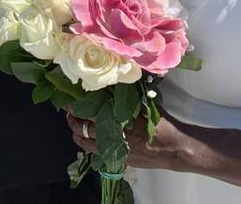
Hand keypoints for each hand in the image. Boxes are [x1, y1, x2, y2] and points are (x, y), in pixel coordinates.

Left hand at [66, 106, 189, 171]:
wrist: (173, 148)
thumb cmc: (161, 123)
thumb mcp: (143, 104)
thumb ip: (126, 95)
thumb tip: (112, 82)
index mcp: (116, 117)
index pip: (87, 110)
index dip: (74, 105)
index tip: (67, 99)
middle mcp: (111, 134)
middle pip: (82, 127)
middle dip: (72, 119)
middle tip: (69, 112)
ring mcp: (113, 148)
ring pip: (84, 142)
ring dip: (77, 133)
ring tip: (74, 126)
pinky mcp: (117, 159)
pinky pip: (95, 153)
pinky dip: (87, 145)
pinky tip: (87, 140)